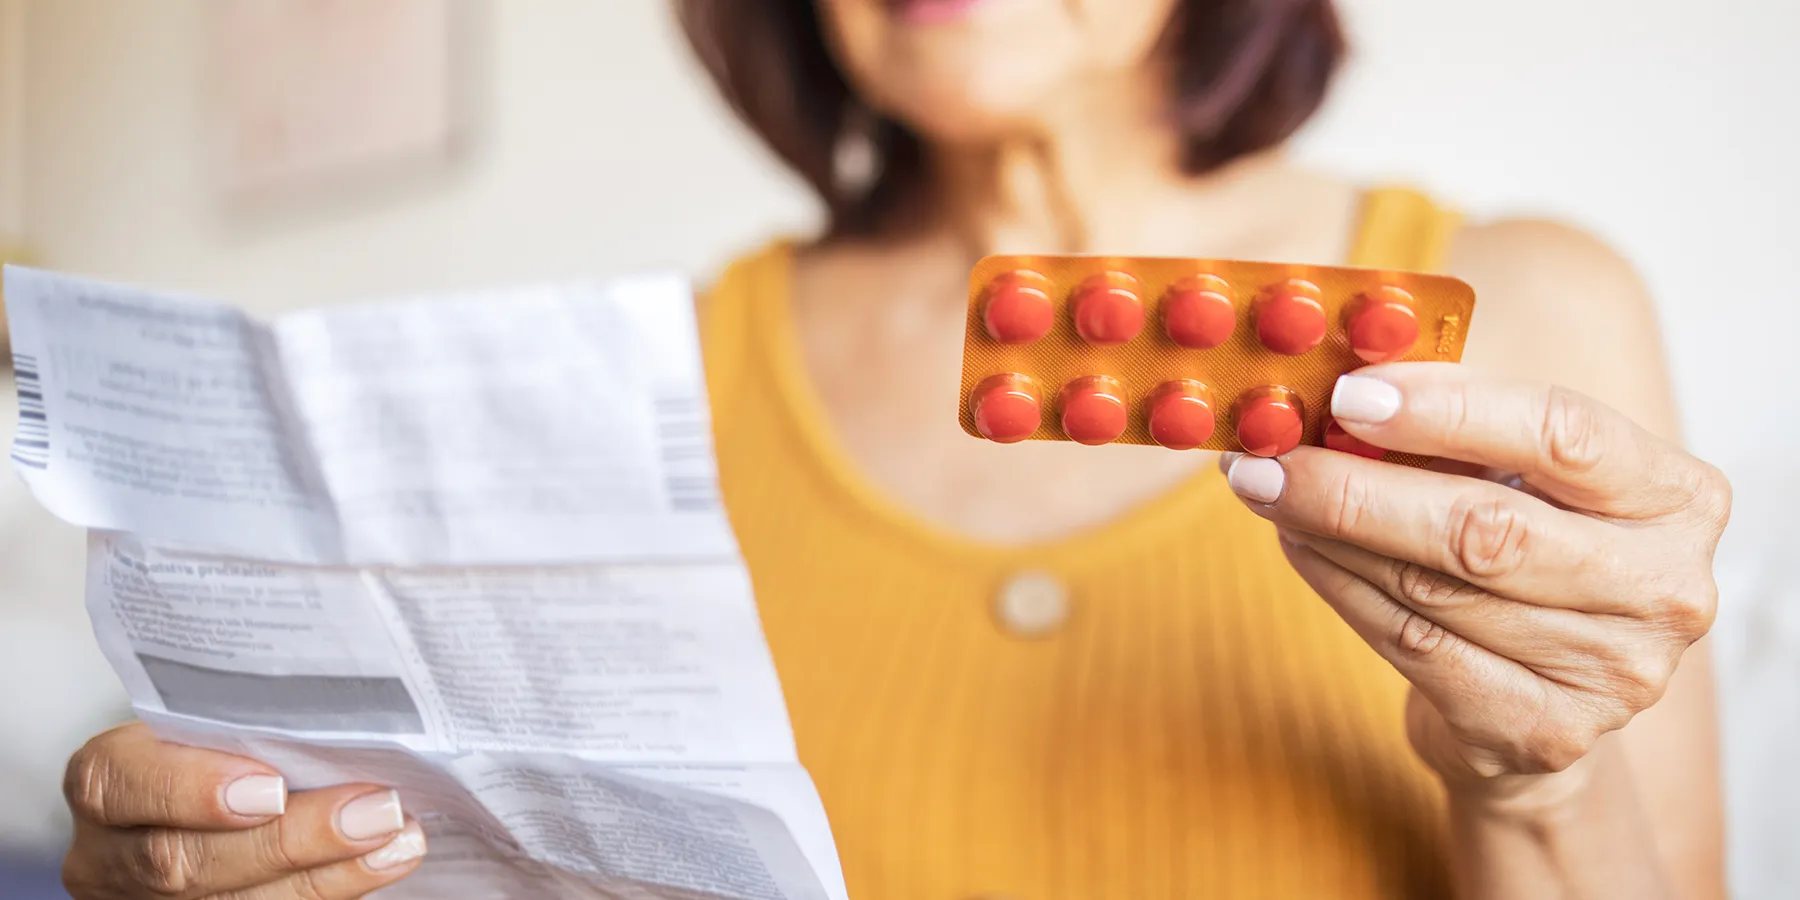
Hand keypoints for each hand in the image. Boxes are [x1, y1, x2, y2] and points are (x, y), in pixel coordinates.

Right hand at [62, 722, 425, 898]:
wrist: (201, 792)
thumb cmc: (213, 743)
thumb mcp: (207, 719)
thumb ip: (249, 721)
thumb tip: (347, 707)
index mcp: (106, 780)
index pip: (122, 782)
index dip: (191, 789)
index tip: (271, 787)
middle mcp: (111, 854)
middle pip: (183, 860)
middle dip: (290, 839)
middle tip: (375, 810)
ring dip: (328, 874)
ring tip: (396, 837)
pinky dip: (331, 889)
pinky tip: (383, 861)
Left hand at [1223, 363, 1729, 802]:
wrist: (1540, 698)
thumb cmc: (1526, 551)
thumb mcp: (1522, 475)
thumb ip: (1456, 426)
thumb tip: (1339, 384)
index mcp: (1677, 496)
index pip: (1562, 433)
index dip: (1446, 411)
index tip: (1347, 395)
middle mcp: (1663, 588)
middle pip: (1488, 527)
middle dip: (1358, 487)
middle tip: (1270, 457)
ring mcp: (1611, 672)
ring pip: (1435, 589)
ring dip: (1332, 534)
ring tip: (1271, 493)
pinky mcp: (1544, 730)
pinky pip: (1414, 647)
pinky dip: (1340, 589)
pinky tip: (1298, 548)